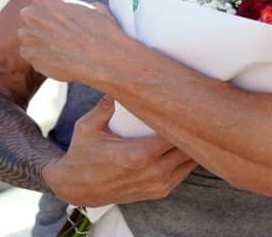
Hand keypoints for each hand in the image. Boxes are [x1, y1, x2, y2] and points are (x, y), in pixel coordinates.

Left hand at [18, 0, 129, 83]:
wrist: (104, 59)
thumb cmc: (102, 32)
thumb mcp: (92, 8)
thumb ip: (76, 7)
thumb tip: (78, 12)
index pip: (42, 4)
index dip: (53, 13)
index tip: (63, 22)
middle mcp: (32, 14)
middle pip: (32, 19)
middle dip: (43, 26)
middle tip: (62, 36)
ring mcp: (28, 36)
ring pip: (29, 37)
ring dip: (40, 42)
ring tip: (61, 49)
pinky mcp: (29, 56)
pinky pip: (31, 54)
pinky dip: (41, 57)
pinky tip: (58, 59)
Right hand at [41, 97, 197, 206]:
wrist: (76, 188)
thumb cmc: (81, 155)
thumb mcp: (87, 127)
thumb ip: (105, 105)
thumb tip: (118, 80)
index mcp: (138, 155)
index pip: (173, 133)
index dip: (182, 117)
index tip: (185, 101)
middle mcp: (153, 172)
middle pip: (187, 147)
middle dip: (192, 129)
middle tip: (195, 108)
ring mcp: (158, 184)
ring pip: (190, 162)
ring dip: (193, 144)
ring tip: (193, 124)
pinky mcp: (159, 192)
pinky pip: (184, 173)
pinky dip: (187, 159)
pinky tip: (186, 143)